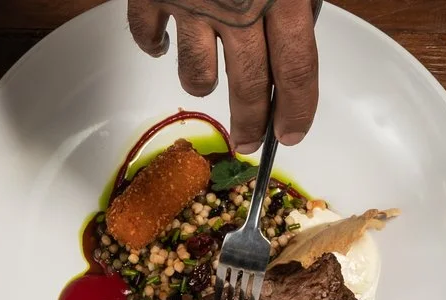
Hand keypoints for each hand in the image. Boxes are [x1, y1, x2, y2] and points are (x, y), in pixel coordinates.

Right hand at [127, 0, 318, 152]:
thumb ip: (295, 1)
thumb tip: (297, 32)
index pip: (296, 69)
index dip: (297, 109)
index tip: (292, 132)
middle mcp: (237, 7)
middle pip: (248, 85)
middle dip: (251, 123)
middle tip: (250, 140)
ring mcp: (191, 4)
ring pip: (196, 73)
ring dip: (202, 85)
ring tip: (207, 81)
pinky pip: (147, 36)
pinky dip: (153, 45)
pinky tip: (163, 44)